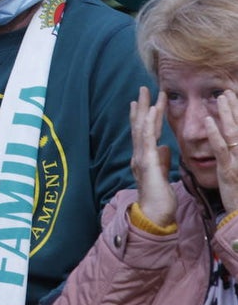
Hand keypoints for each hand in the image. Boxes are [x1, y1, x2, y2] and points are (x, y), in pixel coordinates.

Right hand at [129, 88, 174, 226]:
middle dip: (142, 106)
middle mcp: (139, 155)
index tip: (147, 102)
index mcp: (144, 158)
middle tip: (143, 89)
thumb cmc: (160, 200)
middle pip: (139, 126)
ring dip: (145, 109)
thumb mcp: (163, 176)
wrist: (155, 215)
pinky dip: (148, 123)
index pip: (145, 133)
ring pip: (142, 128)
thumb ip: (163, 161)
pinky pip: (147, 138)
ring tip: (147, 93)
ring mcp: (141, 157)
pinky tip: (152, 111)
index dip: (146, 116)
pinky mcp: (146, 161)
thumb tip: (165, 149)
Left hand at [204, 89, 237, 214]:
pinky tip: (208, 121)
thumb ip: (233, 155)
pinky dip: (215, 133)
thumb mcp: (237, 171)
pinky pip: (221, 148)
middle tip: (229, 90)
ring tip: (222, 97)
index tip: (234, 96)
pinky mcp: (229, 170)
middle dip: (236, 107)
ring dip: (227, 114)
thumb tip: (230, 141)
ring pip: (233, 133)